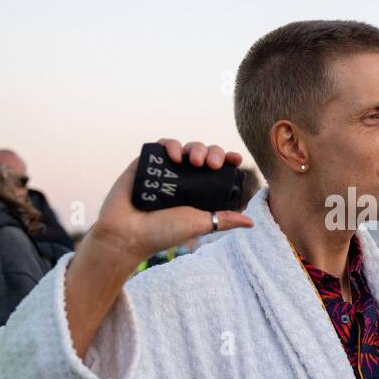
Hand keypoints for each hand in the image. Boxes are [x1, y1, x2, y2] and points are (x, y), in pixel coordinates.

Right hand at [86, 138, 253, 267]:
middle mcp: (182, 178)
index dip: (227, 160)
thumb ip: (224, 220)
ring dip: (194, 147)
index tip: (235, 160)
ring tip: (193, 160)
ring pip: (185, 147)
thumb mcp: (200, 224)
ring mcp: (164, 169)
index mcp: (197, 191)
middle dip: (212, 152)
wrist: (127, 234)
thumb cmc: (162, 233)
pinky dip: (170, 144)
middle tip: (211, 164)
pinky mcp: (145, 163)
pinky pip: (161, 145)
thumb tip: (251, 222)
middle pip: (203, 154)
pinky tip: (175, 154)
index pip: (216, 169)